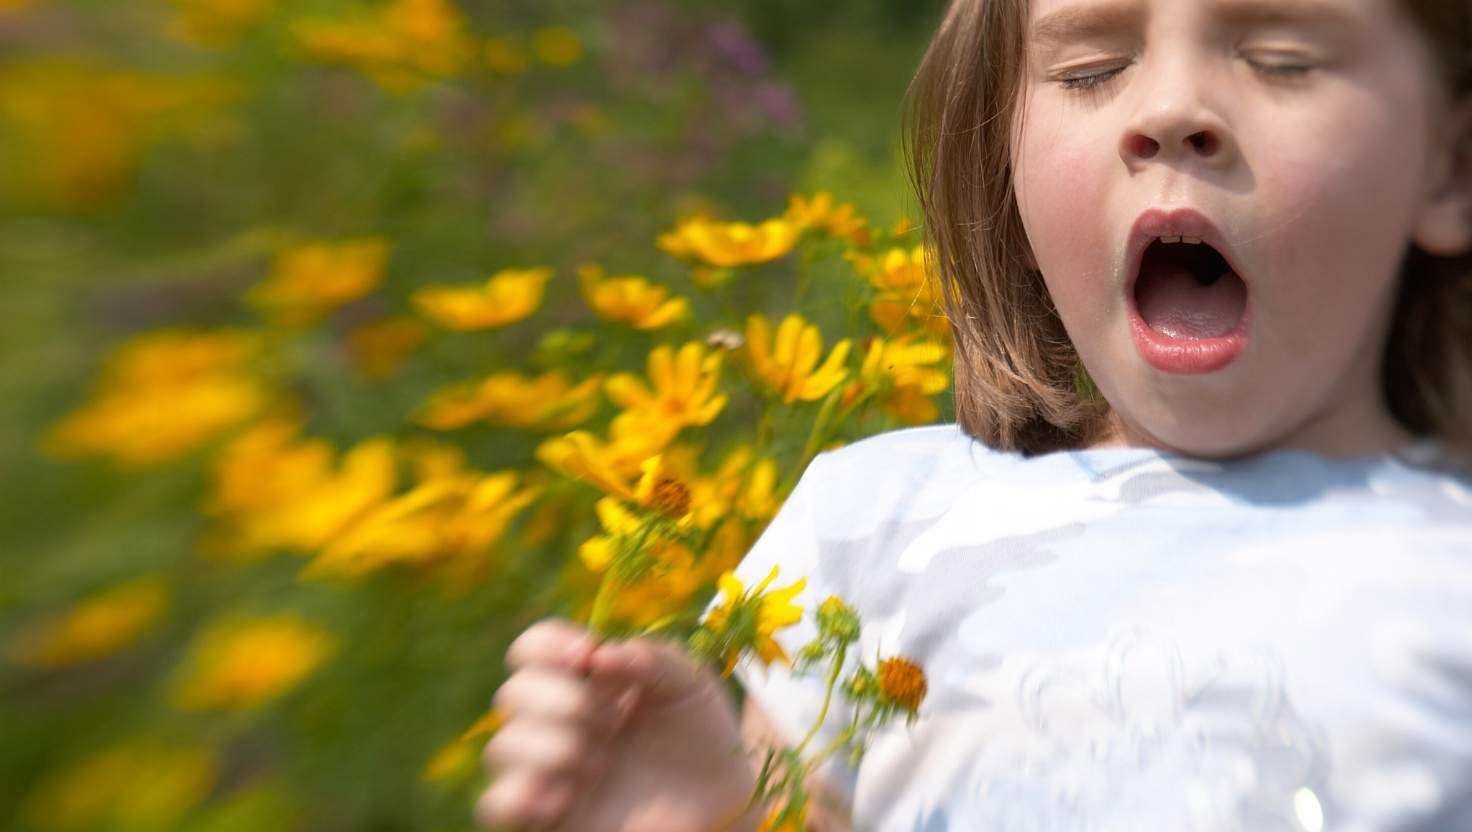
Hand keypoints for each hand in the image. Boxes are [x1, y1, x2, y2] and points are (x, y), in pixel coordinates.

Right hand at [476, 619, 762, 831]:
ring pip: (502, 747)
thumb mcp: (692, 685)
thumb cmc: (702, 739)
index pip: (533, 648)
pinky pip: (496, 803)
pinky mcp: (544, 816)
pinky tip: (566, 797)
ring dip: (551, 747)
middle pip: (512, 693)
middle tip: (612, 720)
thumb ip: (654, 658)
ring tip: (601, 765)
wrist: (721, 806)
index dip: (547, 644)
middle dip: (562, 700)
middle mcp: (556, 721)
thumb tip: (599, 656)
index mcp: (584, 681)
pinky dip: (522, 794)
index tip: (587, 655)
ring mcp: (547, 770)